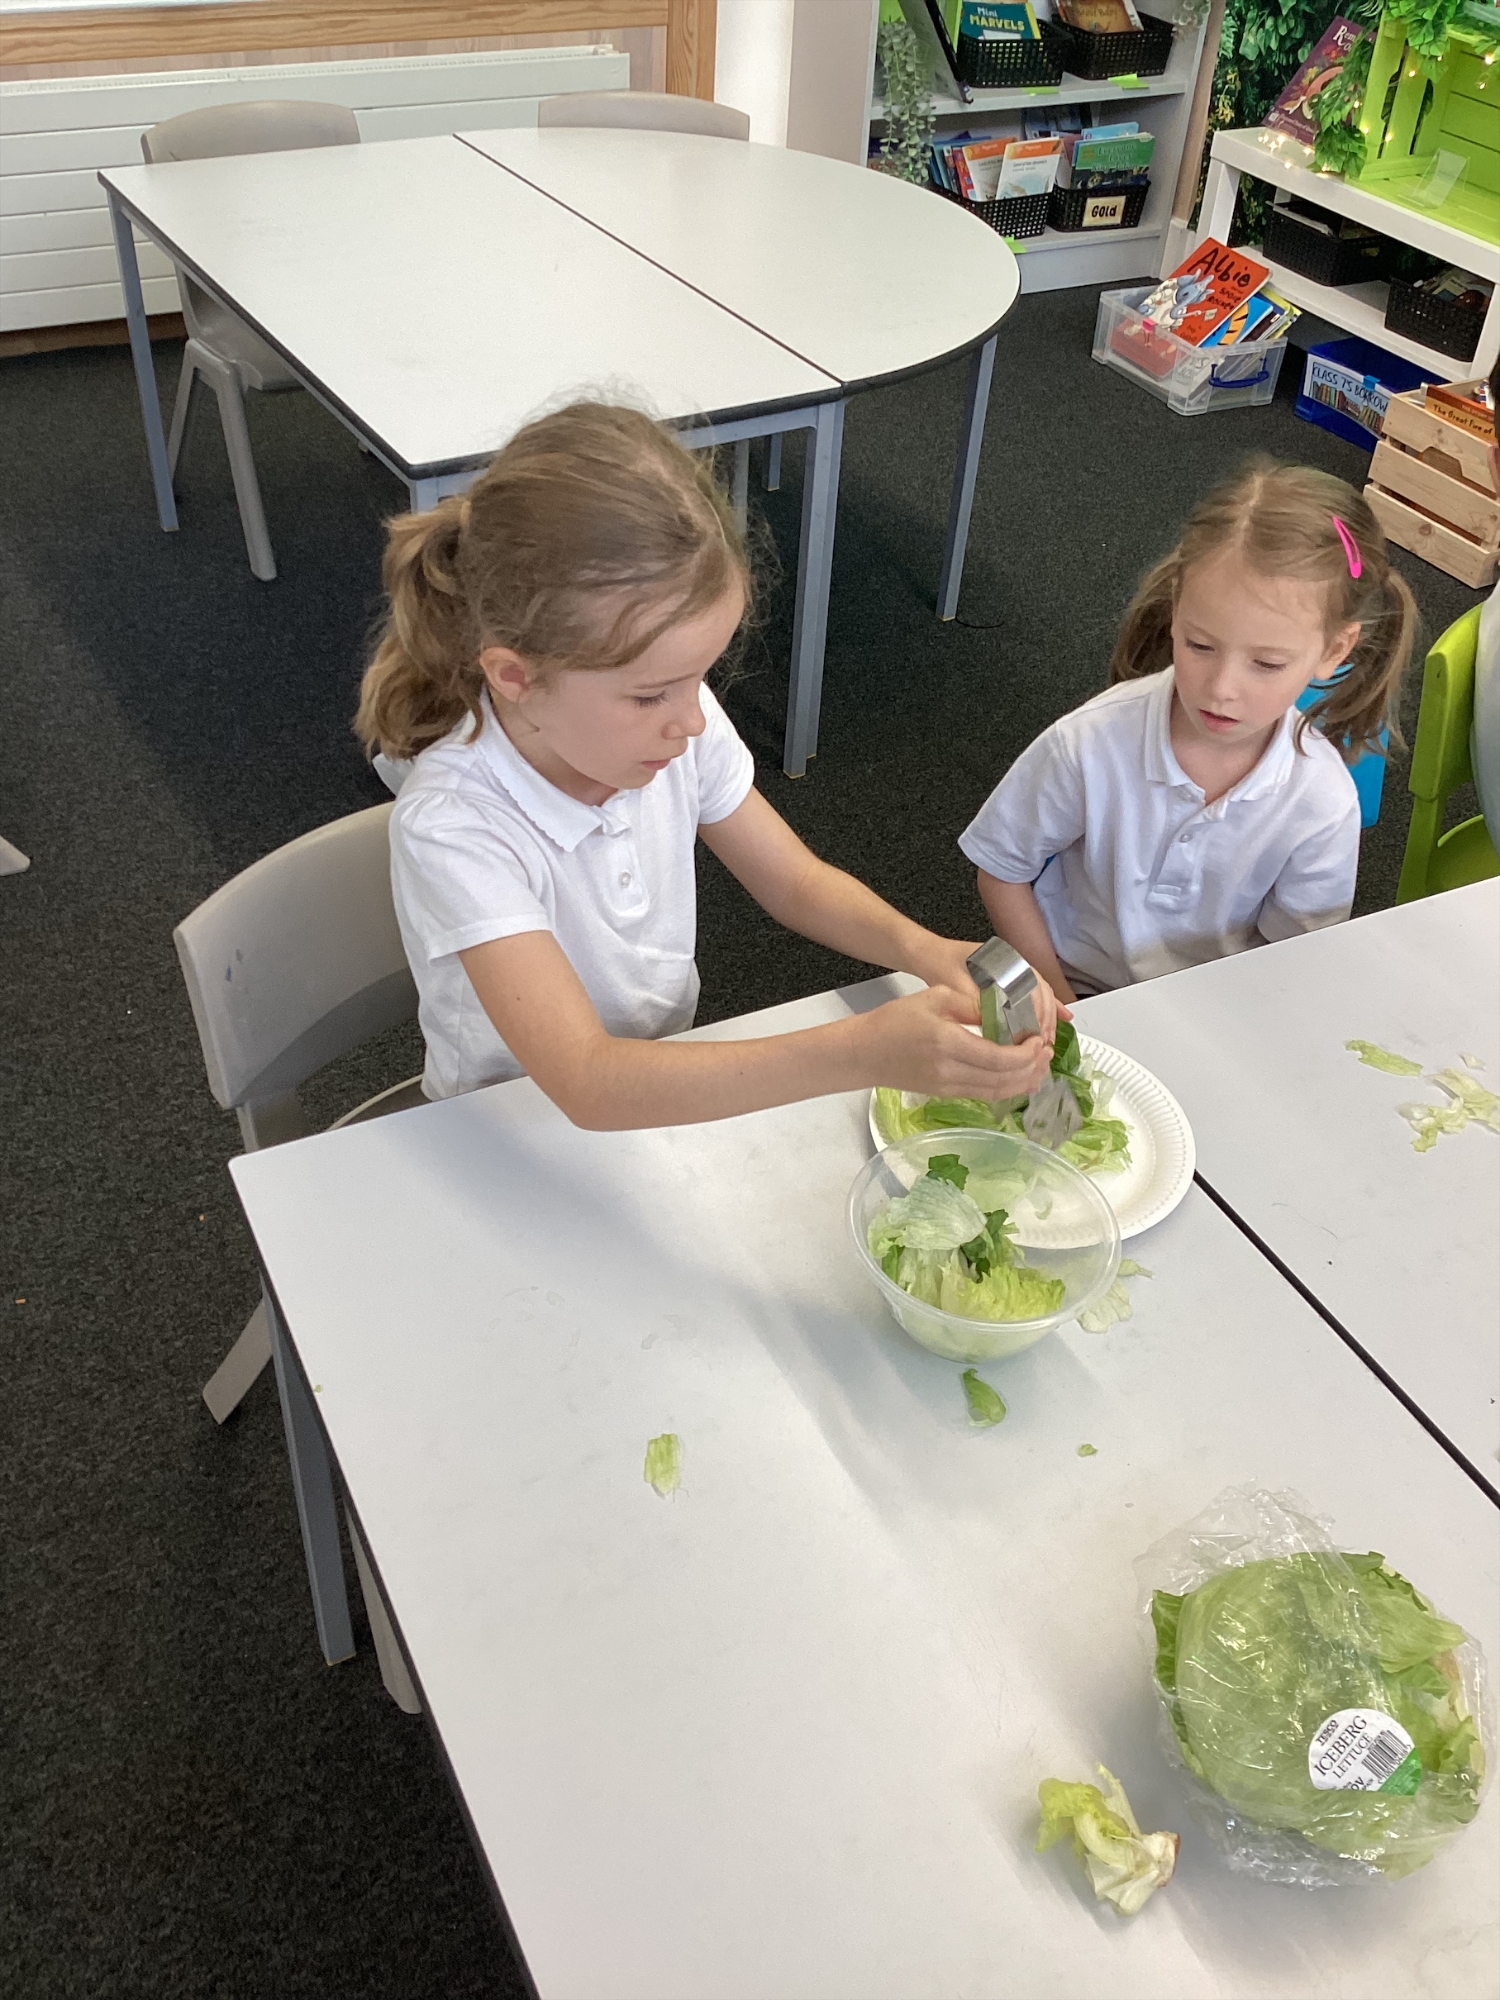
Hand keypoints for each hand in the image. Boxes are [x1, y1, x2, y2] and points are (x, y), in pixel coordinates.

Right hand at [859, 985, 1053, 1100]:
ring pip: (997, 1092)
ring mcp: (948, 1086)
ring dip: (1023, 1082)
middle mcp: (950, 1071)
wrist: (864, 1052)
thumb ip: (971, 1004)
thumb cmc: (894, 1020)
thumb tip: (1003, 1011)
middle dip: (1032, 1068)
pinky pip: (984, 1095)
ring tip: (1040, 1067)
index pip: (999, 1057)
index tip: (1039, 1040)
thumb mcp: (934, 997)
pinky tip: (1020, 1080)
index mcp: (949, 1043)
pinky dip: (1007, 1089)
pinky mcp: (945, 1093)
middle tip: (1047, 1053)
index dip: (1026, 1053)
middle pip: (1003, 1079)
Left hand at [907, 933, 1070, 1047]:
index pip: (1031, 988)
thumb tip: (999, 1027)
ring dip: (1048, 1016)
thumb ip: (977, 1003)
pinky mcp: (1009, 981)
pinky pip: (1034, 994)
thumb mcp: (955, 986)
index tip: (1036, 1034)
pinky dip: (1048, 1007)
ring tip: (1048, 1038)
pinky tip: (1063, 1017)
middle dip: (1046, 1019)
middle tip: (1044, 1042)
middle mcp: (1014, 964)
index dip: (1037, 1013)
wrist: (927, 954)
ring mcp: (1014, 971)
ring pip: (1041, 994)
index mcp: (1004, 961)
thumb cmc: (940, 966)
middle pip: (1041, 992)